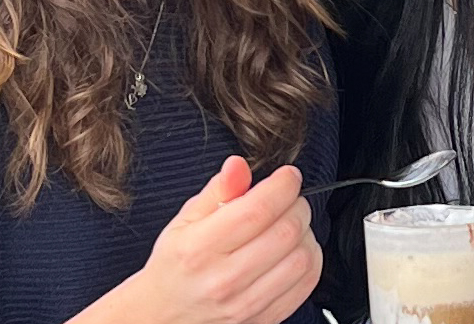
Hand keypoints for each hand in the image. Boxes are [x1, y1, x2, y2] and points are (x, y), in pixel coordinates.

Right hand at [119, 157, 322, 323]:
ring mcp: (246, 304)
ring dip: (306, 233)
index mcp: (200, 248)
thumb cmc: (175, 266)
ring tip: (291, 225)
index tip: (288, 176)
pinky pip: (306, 285)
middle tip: (288, 199)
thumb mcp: (184, 221)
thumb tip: (238, 166)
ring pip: (301, 259)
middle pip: (286, 231)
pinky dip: (310, 260)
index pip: (258, 209)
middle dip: (297, 205)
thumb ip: (217, 191)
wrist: (164, 315)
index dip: (283, 185)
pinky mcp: (263, 319)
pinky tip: (295, 250)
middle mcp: (224, 279)